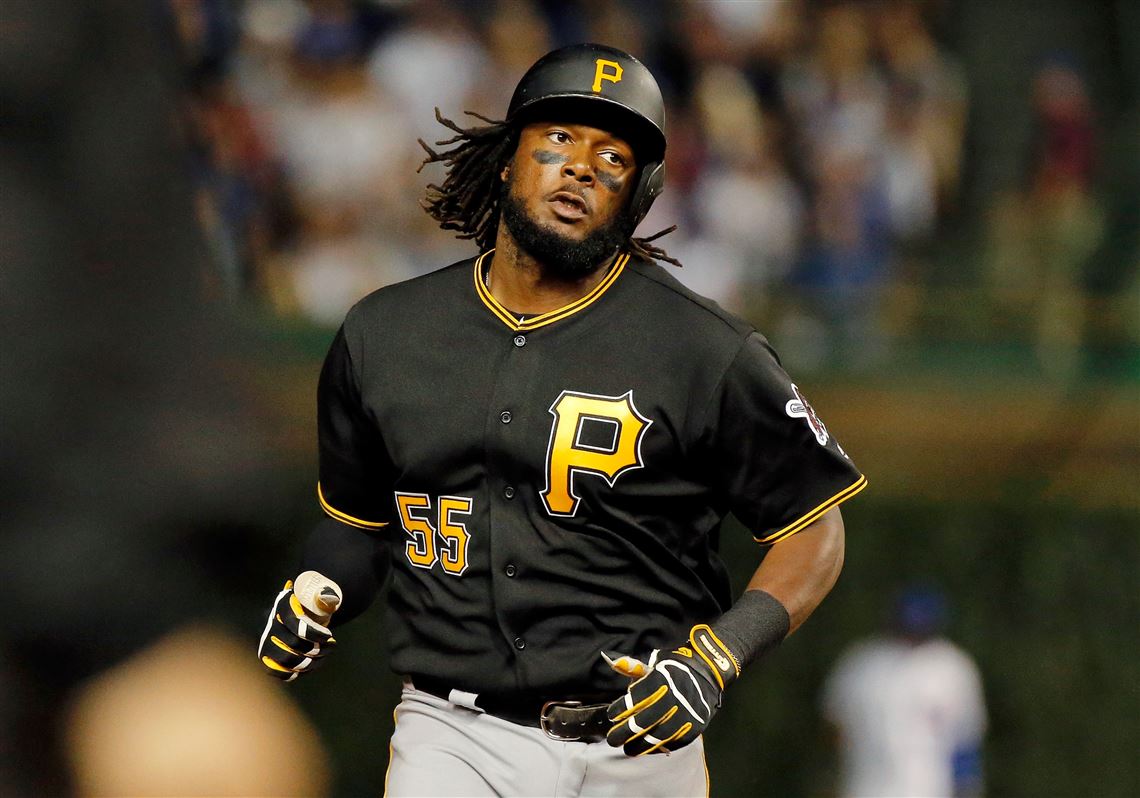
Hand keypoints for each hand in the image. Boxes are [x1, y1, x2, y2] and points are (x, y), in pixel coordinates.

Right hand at [257, 571, 341, 681]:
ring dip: (310, 662)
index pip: (295, 623)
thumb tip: (330, 597)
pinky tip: (312, 665)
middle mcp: (271, 623)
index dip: (315, 634)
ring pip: (287, 660)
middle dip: (316, 649)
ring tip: (324, 655)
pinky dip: (297, 672)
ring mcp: (267, 641)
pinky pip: (279, 672)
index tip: (330, 636)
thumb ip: (326, 596)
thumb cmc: (312, 606)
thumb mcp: (318, 597)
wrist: (299, 614)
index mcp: (282, 605)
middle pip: (293, 644)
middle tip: (331, 646)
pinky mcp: (267, 657)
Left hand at [603, 624, 739, 755]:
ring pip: (660, 735)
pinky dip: (660, 747)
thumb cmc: (677, 665)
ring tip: (628, 750)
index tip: (611, 716)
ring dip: (641, 745)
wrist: (709, 670)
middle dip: (626, 732)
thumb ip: (636, 668)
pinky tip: (649, 749)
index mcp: (663, 679)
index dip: (621, 709)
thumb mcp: (657, 662)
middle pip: (645, 721)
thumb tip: (615, 665)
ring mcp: (687, 713)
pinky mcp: (697, 725)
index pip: (637, 699)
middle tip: (613, 739)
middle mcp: (675, 697)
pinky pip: (676, 741)